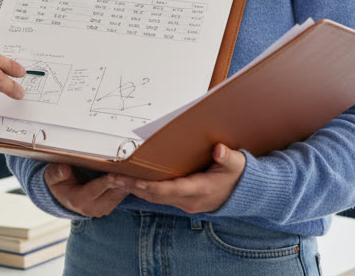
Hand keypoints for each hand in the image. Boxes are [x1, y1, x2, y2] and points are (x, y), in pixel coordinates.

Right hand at [44, 163, 129, 216]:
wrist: (61, 196)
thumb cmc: (58, 182)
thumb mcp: (53, 176)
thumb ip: (57, 173)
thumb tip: (63, 169)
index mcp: (79, 200)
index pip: (97, 189)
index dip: (107, 181)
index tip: (117, 174)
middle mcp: (93, 208)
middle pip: (113, 192)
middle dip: (124, 180)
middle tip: (135, 168)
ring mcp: (103, 209)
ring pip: (121, 194)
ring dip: (129, 183)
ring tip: (139, 168)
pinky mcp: (110, 206)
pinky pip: (122, 194)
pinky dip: (128, 184)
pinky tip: (135, 173)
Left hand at [106, 144, 245, 213]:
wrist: (242, 193)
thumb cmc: (237, 175)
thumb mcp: (237, 164)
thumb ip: (228, 158)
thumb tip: (219, 150)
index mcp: (200, 189)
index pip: (169, 190)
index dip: (150, 185)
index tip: (133, 179)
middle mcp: (188, 200)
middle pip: (155, 195)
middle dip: (133, 186)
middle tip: (113, 176)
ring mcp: (184, 203)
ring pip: (154, 198)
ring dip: (135, 189)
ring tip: (115, 179)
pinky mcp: (181, 201)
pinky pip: (158, 197)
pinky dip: (143, 190)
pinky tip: (130, 182)